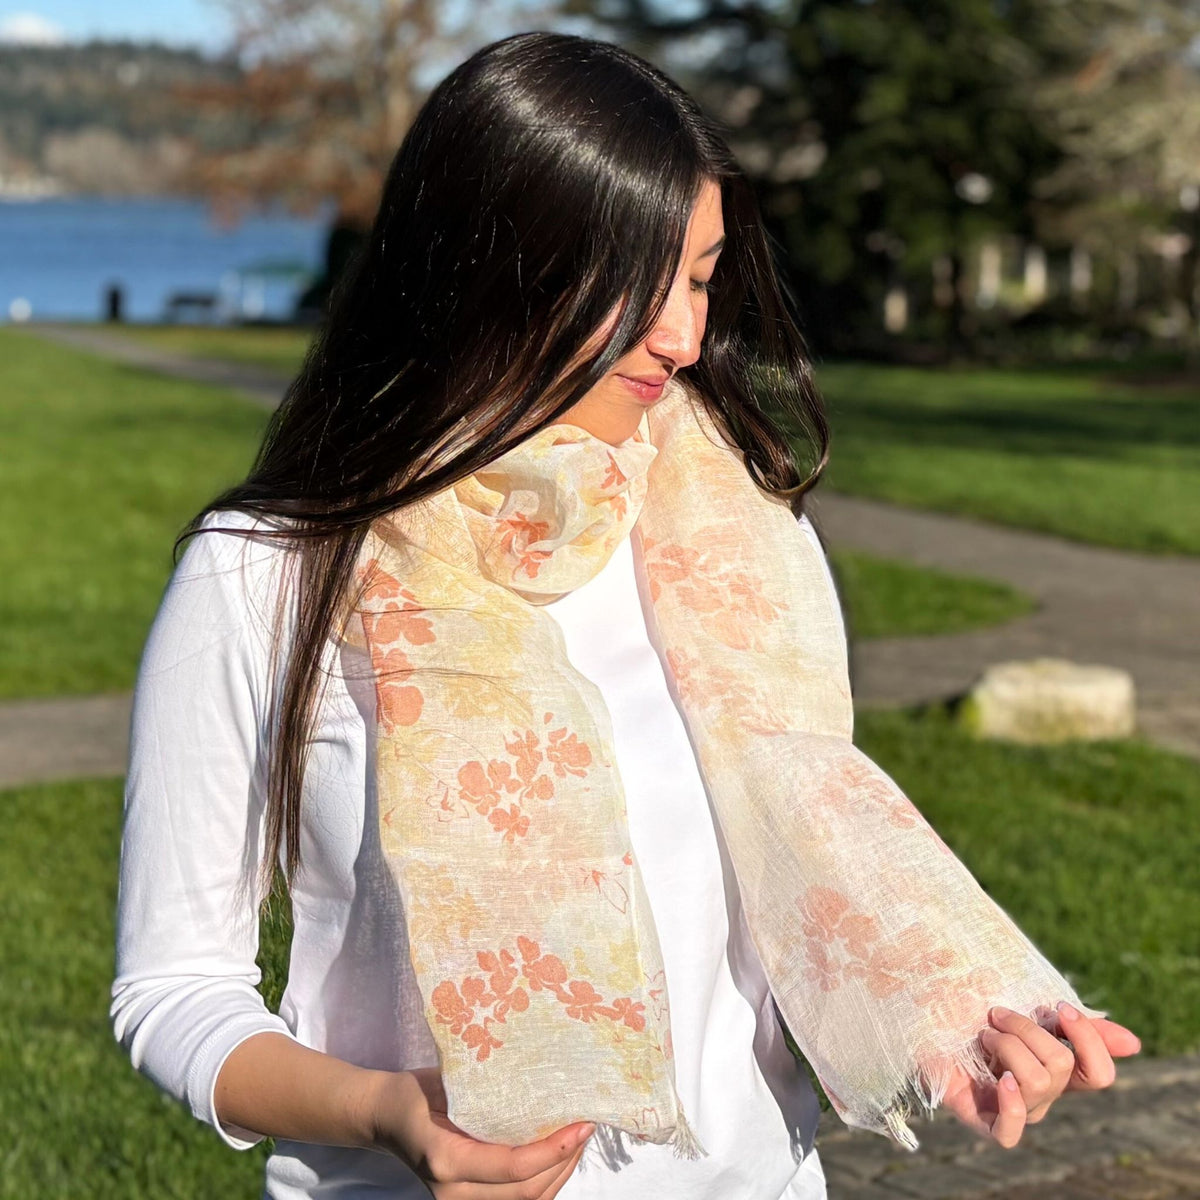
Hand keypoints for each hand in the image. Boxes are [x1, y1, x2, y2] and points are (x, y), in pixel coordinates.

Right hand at [368, 1067, 593, 1197]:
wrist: (382, 1116)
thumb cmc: (412, 1093)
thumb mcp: (443, 1085)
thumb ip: (483, 1094)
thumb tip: (538, 1084)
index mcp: (446, 1160)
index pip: (512, 1168)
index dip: (552, 1151)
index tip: (581, 1125)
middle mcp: (453, 1191)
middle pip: (526, 1193)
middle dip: (564, 1163)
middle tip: (587, 1128)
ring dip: (559, 1175)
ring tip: (578, 1141)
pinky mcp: (467, 1199)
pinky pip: (514, 1199)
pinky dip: (543, 1181)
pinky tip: (557, 1156)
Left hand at [940, 1003, 1141, 1148]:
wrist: (920, 1010)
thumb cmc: (974, 1004)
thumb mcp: (1025, 1006)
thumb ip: (1076, 1024)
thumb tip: (1133, 1044)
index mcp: (1057, 1069)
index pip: (1098, 1074)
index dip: (1089, 1041)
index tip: (1059, 1007)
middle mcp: (1042, 1094)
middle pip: (1060, 1067)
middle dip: (1026, 1028)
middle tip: (995, 1012)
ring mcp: (1013, 1109)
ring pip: (1036, 1082)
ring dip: (1006, 1046)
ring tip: (982, 1034)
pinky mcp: (982, 1120)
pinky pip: (1010, 1133)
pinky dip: (1011, 1105)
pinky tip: (1001, 1080)